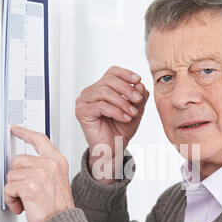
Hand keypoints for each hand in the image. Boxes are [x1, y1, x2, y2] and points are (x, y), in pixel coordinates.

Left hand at [4, 126, 74, 221]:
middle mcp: (50, 165)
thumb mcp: (56, 183)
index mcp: (58, 162)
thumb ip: (44, 170)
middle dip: (17, 177)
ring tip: (27, 201)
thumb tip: (22, 167)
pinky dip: (11, 199)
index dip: (25, 133)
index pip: (40, 140)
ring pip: (11, 175)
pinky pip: (8, 187)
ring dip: (13, 191)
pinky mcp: (30, 185)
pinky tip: (23, 206)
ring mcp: (40, 174)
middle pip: (18, 160)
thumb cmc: (59, 210)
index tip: (16, 130)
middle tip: (26, 191)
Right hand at [75, 66, 148, 180]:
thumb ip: (138, 96)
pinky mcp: (81, 112)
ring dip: (122, 102)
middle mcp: (90, 92)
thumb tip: (139, 84)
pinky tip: (125, 118)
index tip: (139, 80)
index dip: (126, 74)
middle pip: (109, 80)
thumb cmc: (121, 130)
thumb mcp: (135, 109)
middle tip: (138, 100)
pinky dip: (116, 111)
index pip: (112, 72)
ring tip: (133, 113)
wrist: (113, 149)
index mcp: (101, 88)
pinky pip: (100, 106)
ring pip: (104, 92)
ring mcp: (83, 101)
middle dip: (127, 89)